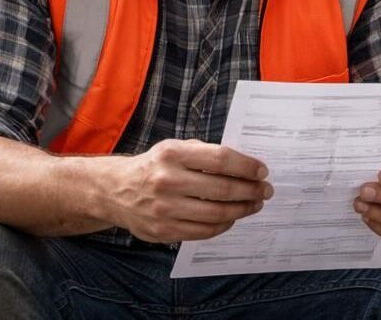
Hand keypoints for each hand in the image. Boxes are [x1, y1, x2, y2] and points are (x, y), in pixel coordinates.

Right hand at [102, 139, 271, 242]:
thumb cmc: (155, 166)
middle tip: (265, 191)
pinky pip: (203, 231)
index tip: (262, 172)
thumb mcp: (175, 148)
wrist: (114, 190)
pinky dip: (224, 224)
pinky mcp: (162, 231)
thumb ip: (205, 153)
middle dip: (251, 190)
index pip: (221, 159)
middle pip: (223, 188)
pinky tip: (232, 217)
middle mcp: (167, 181)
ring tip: (254, 204)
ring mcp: (164, 209)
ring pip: (217, 213)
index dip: (247, 166)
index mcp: (172, 154)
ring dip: (243, 209)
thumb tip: (245, 166)